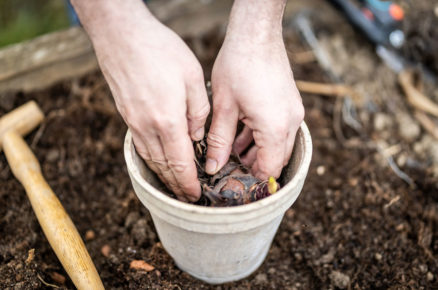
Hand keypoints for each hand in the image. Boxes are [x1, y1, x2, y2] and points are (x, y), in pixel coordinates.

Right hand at [74, 1, 208, 201]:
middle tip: (186, 199)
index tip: (195, 196)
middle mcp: (147, 127)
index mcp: (168, 121)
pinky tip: (157, 161)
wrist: (121, 34)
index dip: (188, 184)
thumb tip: (196, 136)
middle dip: (176, 186)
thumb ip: (198, 111)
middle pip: (163, 167)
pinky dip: (151, 159)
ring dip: (162, 176)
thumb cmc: (161, 50)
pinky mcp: (125, 114)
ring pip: (150, 158)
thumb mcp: (193, 77)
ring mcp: (133, 122)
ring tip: (173, 186)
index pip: (180, 164)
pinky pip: (139, 145)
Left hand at [206, 2, 303, 179]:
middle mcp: (290, 123)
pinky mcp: (290, 104)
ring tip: (231, 151)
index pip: (269, 168)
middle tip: (229, 167)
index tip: (234, 182)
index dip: (252, 179)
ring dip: (257, 152)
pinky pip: (279, 130)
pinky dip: (262, 137)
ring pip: (278, 145)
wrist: (256, 33)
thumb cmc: (238, 65)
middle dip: (254, 166)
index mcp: (274, 127)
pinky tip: (241, 136)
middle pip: (276, 159)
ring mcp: (294, 112)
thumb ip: (219, 140)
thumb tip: (212, 166)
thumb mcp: (224, 107)